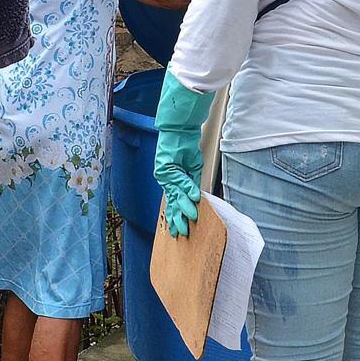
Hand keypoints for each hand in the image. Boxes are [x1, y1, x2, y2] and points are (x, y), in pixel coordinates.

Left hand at [153, 70, 214, 238]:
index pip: (175, 200)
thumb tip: (196, 197)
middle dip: (177, 218)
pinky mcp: (163, 167)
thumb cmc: (185, 144)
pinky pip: (178, 182)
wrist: (179, 128)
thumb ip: (192, 182)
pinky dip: (187, 190)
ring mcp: (163, 173)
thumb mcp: (193, 166)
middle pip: (172, 202)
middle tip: (181, 232)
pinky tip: (193, 200)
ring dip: (183, 208)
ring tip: (189, 220)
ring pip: (174, 195)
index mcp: (172, 179)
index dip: (178, 214)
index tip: (180, 227)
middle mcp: (166, 178)